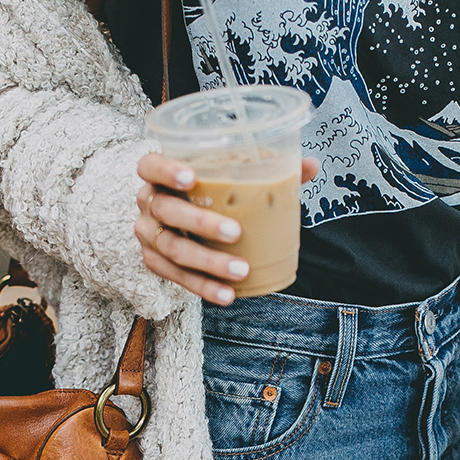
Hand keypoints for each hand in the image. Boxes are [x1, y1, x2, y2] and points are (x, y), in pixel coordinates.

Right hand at [135, 153, 319, 305]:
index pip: (149, 165)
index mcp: (159, 175)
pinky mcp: (154, 262)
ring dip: (208, 263)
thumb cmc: (209, 193)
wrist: (181, 223)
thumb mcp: (229, 178)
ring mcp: (148, 235)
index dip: (165, 170)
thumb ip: (267, 170)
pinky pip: (176, 278)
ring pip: (172, 250)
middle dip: (200, 223)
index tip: (191, 178)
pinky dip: (203, 287)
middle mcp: (148, 203)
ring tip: (241, 270)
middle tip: (235, 232)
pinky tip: (228, 294)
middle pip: (166, 211)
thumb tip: (311, 165)